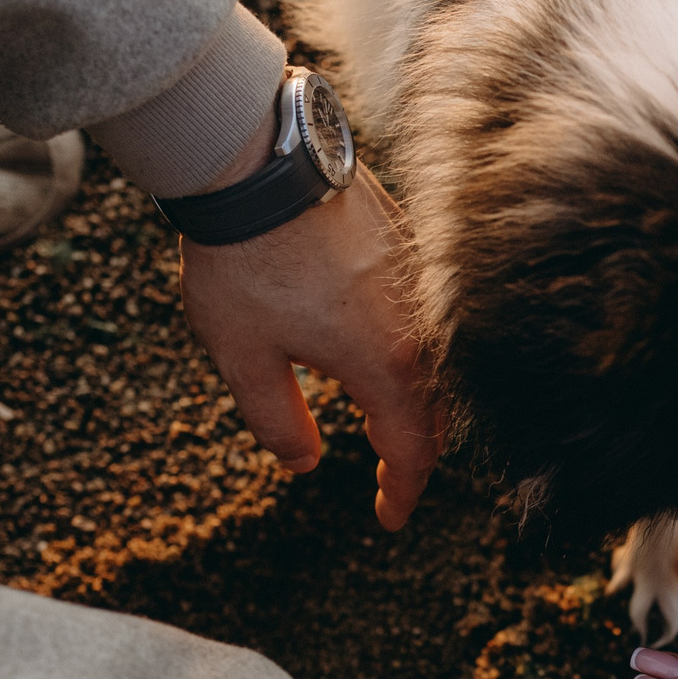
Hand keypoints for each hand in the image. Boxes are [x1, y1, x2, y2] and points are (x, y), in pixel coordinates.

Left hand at [181, 154, 437, 528]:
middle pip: (433, 413)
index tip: (387, 516)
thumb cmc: (244, 260)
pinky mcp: (407, 246)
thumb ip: (277, 423)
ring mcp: (417, 283)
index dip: (403, 492)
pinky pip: (423, 320)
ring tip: (378, 420)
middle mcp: (416, 328)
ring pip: (432, 366)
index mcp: (383, 365)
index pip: (412, 450)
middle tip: (388, 477)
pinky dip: (408, 354)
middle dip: (413, 452)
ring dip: (412, 403)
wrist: (255, 161)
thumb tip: (305, 464)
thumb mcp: (244, 358)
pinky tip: (375, 352)